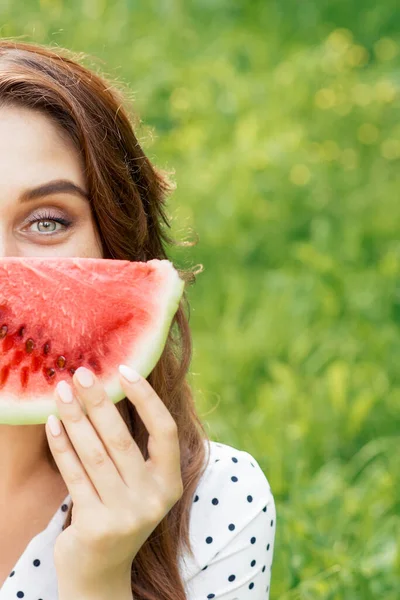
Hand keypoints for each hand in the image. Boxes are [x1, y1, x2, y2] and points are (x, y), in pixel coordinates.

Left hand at [45, 364, 182, 596]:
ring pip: (95, 455)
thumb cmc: (119, 511)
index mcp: (170, 482)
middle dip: (99, 402)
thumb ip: (134, 446)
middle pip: (122, 440)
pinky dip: (62, 446)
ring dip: (75, 418)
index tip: (124, 370)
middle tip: (81, 373)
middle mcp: (153, 499)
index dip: (146, 398)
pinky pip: (75, 475)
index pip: (165, 431)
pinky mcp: (96, 525)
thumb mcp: (138, 483)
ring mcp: (126, 515)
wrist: (100, 571)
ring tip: (62, 392)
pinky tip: (52, 423)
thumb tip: (111, 389)